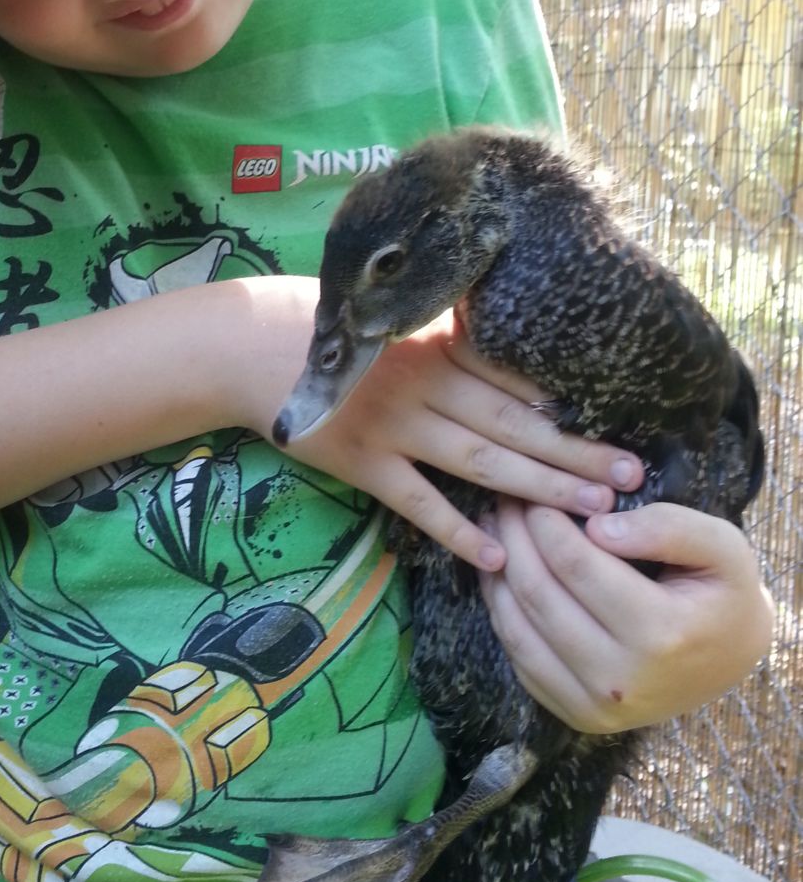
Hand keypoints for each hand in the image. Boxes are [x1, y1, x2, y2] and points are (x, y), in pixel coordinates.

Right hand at [237, 281, 642, 572]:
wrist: (252, 350)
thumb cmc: (327, 331)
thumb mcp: (390, 323)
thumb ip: (444, 341)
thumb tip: (501, 354)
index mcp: (435, 349)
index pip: (513, 381)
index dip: (563, 405)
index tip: (616, 421)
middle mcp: (424, 386)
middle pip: (514, 424)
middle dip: (576, 451)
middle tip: (631, 475)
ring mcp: (393, 428)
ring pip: (481, 463)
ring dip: (540, 489)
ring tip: (591, 512)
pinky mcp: (362, 464)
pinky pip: (419, 504)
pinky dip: (458, 531)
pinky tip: (497, 558)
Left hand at [479, 499, 773, 732]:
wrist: (728, 658)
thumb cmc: (722, 592)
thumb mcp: (722, 547)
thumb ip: (669, 528)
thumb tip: (598, 526)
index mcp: (661, 634)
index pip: (576, 565)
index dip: (545, 522)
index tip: (535, 493)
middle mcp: (622, 680)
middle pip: (539, 594)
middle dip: (514, 539)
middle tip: (505, 501)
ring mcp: (595, 706)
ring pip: (518, 628)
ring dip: (498, 573)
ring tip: (496, 530)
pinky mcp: (575, 716)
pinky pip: (519, 657)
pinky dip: (502, 610)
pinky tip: (503, 574)